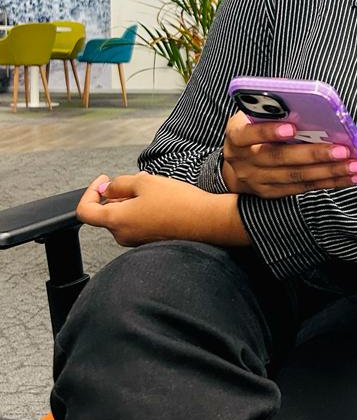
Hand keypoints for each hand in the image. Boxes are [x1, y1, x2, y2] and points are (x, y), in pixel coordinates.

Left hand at [76, 172, 248, 247]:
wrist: (208, 222)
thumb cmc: (178, 202)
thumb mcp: (145, 181)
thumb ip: (119, 184)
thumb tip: (106, 189)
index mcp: (116, 221)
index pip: (85, 211)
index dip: (90, 192)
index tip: (104, 180)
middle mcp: (123, 236)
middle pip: (107, 213)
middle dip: (116, 193)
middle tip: (136, 178)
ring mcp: (137, 241)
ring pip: (124, 217)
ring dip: (132, 200)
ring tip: (153, 187)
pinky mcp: (151, 242)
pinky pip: (139, 224)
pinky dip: (143, 210)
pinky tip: (161, 200)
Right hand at [222, 111, 356, 197]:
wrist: (233, 169)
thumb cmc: (249, 132)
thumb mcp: (249, 116)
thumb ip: (269, 107)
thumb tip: (295, 90)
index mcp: (236, 137)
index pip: (249, 134)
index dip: (269, 131)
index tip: (292, 127)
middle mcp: (245, 162)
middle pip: (281, 159)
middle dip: (314, 154)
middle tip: (343, 149)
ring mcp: (259, 181)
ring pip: (297, 177)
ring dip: (329, 171)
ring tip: (355, 165)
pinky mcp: (273, 193)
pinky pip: (304, 188)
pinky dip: (329, 182)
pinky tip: (349, 176)